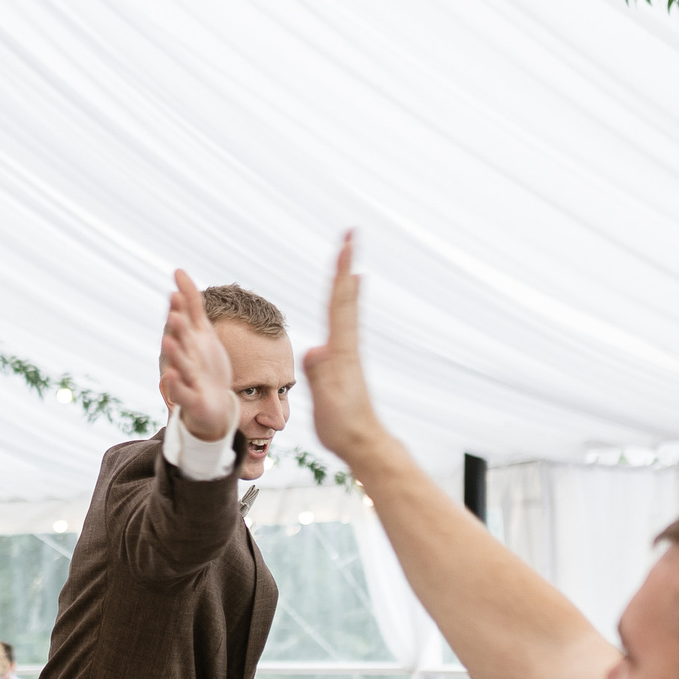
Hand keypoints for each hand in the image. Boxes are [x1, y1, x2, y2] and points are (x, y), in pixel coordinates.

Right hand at [159, 268, 238, 445]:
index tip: (176, 295)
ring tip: (169, 340)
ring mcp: (185, 379)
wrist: (213, 403)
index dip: (178, 310)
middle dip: (176, 329)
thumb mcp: (201, 331)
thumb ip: (191, 303)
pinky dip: (176, 385)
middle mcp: (182, 358)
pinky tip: (171, 376)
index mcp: (185, 342)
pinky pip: (182, 393)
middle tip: (174, 314)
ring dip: (174, 353)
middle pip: (178, 342)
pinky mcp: (190, 400)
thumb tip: (177, 270)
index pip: (180, 323)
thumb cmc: (204, 364)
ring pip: (178, 365)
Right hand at [302, 233, 389, 468]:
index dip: (341, 271)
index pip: (340, 303)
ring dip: (345, 284)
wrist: (362, 442)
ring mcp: (348, 354)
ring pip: (347, 310)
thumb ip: (320, 375)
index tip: (346, 244)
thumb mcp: (327, 402)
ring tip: (349, 264)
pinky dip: (344, 308)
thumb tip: (316, 350)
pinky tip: (345, 307)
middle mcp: (347, 346)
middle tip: (351, 236)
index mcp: (341, 350)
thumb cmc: (343, 425)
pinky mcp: (345, 364)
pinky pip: (343, 326)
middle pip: (346, 298)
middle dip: (346, 266)